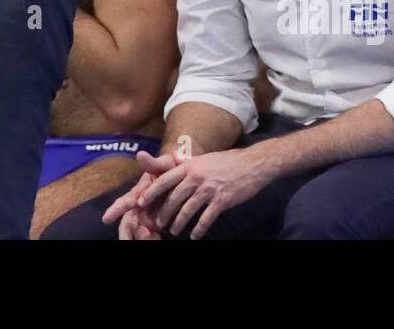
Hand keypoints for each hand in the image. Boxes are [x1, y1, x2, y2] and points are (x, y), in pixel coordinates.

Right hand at [103, 151, 179, 239]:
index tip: (106, 218)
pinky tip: (158, 239)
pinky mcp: (154, 227)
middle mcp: (139, 208)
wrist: (185, 180)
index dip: (115, 210)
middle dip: (125, 234)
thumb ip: (153, 163)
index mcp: (139, 193)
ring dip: (140, 238)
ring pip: (137, 233)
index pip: (124, 202)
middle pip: (127, 223)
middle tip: (130, 240)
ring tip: (152, 237)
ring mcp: (146, 218)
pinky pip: (149, 238)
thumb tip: (140, 154)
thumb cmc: (171, 170)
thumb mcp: (165, 165)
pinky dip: (151, 240)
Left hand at [139, 147, 270, 239]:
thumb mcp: (204, 159)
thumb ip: (189, 164)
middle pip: (174, 198)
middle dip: (164, 212)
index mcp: (190, 166)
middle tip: (158, 222)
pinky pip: (206, 219)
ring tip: (174, 231)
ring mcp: (209, 189)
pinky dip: (199, 229)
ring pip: (187, 210)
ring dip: (179, 223)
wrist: (252, 164)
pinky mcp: (221, 200)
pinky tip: (195, 235)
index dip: (151, 191)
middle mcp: (197, 177)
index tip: (141, 201)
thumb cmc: (227, 161)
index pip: (165, 179)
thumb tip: (175, 163)